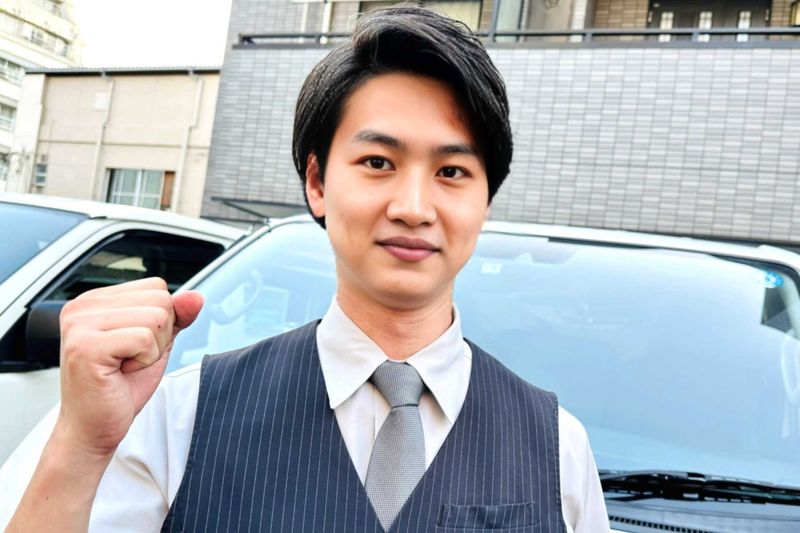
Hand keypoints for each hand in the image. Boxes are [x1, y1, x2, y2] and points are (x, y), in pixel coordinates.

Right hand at [55, 277, 202, 457]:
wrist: (94, 428)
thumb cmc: (122, 386)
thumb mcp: (157, 343)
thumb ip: (177, 316)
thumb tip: (196, 296)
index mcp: (94, 299)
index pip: (156, 287)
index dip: (161, 321)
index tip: (133, 346)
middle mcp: (81, 305)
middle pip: (160, 300)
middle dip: (159, 336)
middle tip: (129, 359)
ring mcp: (79, 324)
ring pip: (157, 318)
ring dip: (152, 350)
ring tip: (124, 365)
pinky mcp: (86, 346)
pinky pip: (145, 339)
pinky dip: (145, 361)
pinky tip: (120, 373)